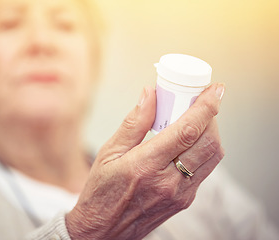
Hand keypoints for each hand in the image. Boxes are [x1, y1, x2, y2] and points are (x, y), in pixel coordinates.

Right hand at [66, 83, 224, 238]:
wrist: (103, 230)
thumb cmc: (101, 191)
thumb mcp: (109, 152)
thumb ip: (133, 123)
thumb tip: (150, 94)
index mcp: (145, 166)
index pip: (186, 131)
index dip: (206, 107)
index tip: (214, 89)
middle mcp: (168, 182)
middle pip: (207, 142)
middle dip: (210, 115)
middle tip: (199, 101)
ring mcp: (180, 194)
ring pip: (212, 157)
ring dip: (210, 132)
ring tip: (195, 119)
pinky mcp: (184, 201)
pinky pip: (204, 170)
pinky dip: (203, 149)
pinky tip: (188, 142)